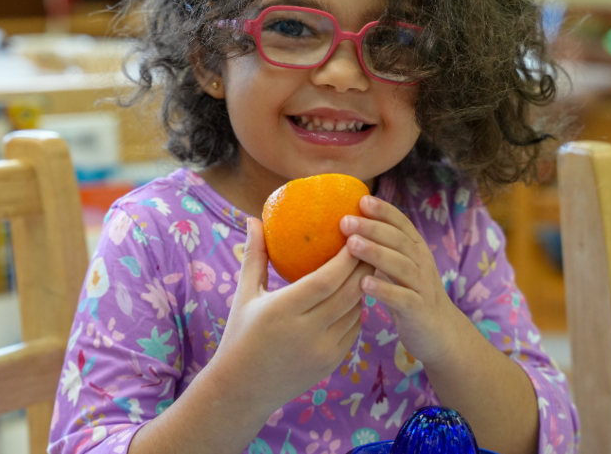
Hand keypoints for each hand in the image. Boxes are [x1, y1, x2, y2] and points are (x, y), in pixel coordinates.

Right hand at [206, 217, 372, 415]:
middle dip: (363, 266)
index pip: (326, 280)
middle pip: (348, 293)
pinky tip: (356, 293)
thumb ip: (254, 256)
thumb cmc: (240, 335)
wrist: (241, 390)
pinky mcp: (331, 362)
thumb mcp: (244, 294)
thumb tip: (254, 219)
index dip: (345, 258)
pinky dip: (357, 309)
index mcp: (283, 310)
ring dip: (364, 286)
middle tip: (369, 243)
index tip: (353, 235)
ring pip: (356, 311)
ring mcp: (323, 350)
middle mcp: (307, 332)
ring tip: (367, 264)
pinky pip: (354, 330)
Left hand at [340, 196, 455, 367]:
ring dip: (376, 253)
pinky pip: (403, 298)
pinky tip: (364, 284)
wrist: (440, 332)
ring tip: (351, 245)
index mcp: (416, 249)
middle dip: (372, 228)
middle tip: (345, 221)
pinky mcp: (419, 310)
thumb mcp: (399, 266)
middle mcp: (422, 263)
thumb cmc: (410, 293)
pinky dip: (384, 290)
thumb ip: (382, 247)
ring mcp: (422, 286)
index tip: (360, 199)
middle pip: (398, 241)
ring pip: (401, 265)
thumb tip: (348, 226)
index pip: (401, 223)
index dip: (383, 211)